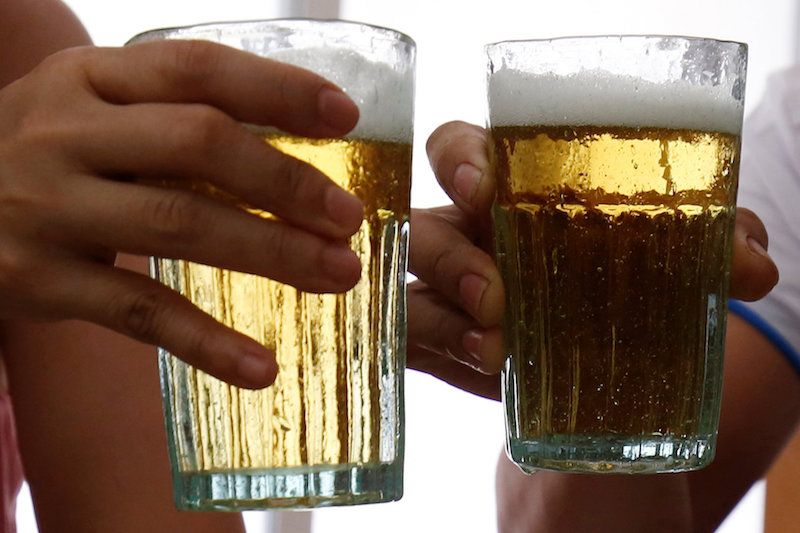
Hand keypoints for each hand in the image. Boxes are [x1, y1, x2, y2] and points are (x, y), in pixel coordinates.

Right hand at [0, 40, 363, 387]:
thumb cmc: (49, 155)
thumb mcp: (94, 111)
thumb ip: (172, 115)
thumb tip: (296, 139)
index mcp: (89, 78)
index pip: (196, 69)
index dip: (276, 89)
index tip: (344, 117)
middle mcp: (65, 132)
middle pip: (198, 144)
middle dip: (286, 180)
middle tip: (350, 217)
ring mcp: (49, 207)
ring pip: (181, 225)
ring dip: (272, 252)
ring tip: (338, 274)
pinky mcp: (38, 281)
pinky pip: (138, 312)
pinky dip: (206, 342)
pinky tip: (260, 367)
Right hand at [409, 121, 778, 399]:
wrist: (597, 358)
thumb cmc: (620, 282)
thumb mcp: (667, 256)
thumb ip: (710, 246)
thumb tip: (753, 266)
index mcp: (510, 192)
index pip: (462, 152)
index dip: (460, 159)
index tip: (483, 184)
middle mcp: (466, 234)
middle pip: (422, 222)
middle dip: (447, 252)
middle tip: (494, 291)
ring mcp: (443, 291)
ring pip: (413, 291)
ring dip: (447, 314)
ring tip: (495, 345)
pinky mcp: (438, 343)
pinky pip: (414, 341)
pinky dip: (442, 351)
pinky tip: (485, 366)